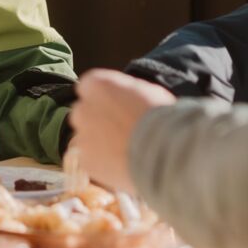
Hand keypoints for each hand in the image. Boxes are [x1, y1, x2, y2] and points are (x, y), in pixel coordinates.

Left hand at [67, 69, 176, 194]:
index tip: (114, 106)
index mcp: (97, 84)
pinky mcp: (86, 161)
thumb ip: (126, 92)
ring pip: (86, 138)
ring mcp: (82, 136)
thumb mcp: (146, 90)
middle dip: (97, 120)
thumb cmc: (160, 116)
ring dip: (100, 142)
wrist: (164, 150)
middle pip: (84, 113)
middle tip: (120, 130)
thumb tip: (125, 96)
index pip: (88, 87)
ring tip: (125, 150)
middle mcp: (83, 109)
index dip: (103, 98)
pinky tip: (122, 163)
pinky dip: (103, 163)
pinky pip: (91, 160)